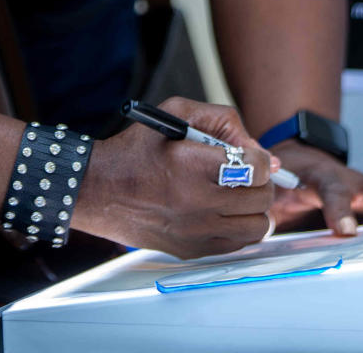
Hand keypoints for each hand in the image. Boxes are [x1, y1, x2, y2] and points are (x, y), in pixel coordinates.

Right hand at [73, 96, 274, 258]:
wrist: (101, 189)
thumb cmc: (138, 149)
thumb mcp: (177, 112)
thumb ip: (222, 121)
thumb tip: (258, 151)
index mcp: (195, 165)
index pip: (256, 168)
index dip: (259, 159)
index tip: (251, 157)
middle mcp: (199, 202)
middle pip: (261, 197)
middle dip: (259, 181)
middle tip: (245, 174)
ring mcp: (196, 231)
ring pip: (257, 226)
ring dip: (254, 208)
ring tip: (238, 195)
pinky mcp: (192, 250)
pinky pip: (238, 244)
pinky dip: (239, 227)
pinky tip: (224, 212)